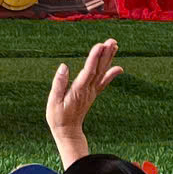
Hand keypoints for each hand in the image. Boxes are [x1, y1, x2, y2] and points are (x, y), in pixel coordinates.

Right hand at [46, 38, 122, 166]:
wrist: (68, 132)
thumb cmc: (58, 117)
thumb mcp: (53, 102)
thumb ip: (59, 84)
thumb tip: (63, 66)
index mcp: (78, 90)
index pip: (88, 71)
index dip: (94, 58)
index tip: (100, 45)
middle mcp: (88, 90)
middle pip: (99, 70)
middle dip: (105, 54)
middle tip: (112, 41)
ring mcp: (91, 92)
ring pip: (102, 73)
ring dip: (109, 59)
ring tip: (115, 45)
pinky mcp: (92, 94)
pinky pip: (103, 82)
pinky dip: (112, 74)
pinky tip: (119, 67)